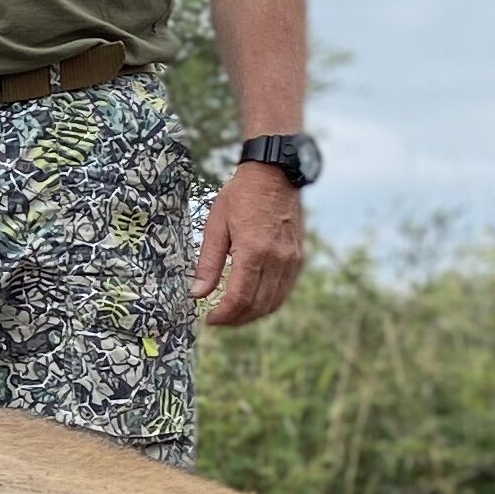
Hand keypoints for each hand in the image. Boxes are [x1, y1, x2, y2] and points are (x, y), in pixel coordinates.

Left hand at [195, 161, 306, 328]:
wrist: (275, 173)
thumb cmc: (241, 195)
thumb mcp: (216, 225)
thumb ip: (208, 263)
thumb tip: (196, 293)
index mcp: (254, 250)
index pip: (239, 297)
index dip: (223, 315)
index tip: (208, 319)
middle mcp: (278, 259)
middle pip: (257, 305)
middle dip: (235, 319)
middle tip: (217, 320)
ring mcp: (291, 260)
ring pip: (273, 302)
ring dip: (252, 315)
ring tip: (232, 315)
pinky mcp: (298, 257)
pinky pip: (283, 290)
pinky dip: (267, 302)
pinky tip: (251, 301)